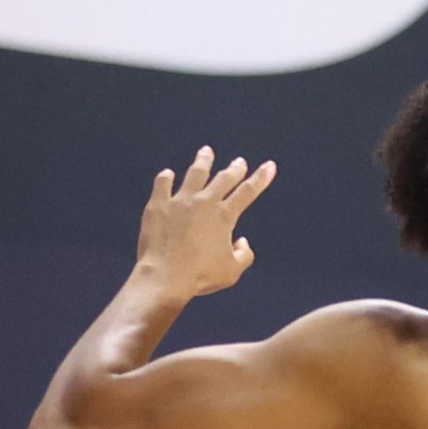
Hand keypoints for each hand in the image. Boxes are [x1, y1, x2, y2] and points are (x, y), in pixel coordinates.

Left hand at [135, 145, 276, 298]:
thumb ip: (243, 255)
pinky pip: (162, 185)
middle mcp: (203, 202)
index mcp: (224, 217)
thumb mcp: (231, 272)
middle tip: (239, 162)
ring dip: (203, 162)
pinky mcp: (158, 205)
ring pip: (194, 174)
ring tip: (206, 152)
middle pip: (223, 179)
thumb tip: (241, 242)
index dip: (260, 178)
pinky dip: (166, 178)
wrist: (166, 276)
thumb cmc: (201, 276)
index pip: (247, 192)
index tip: (269, 166)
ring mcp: (179, 201)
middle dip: (234, 169)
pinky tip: (168, 174)